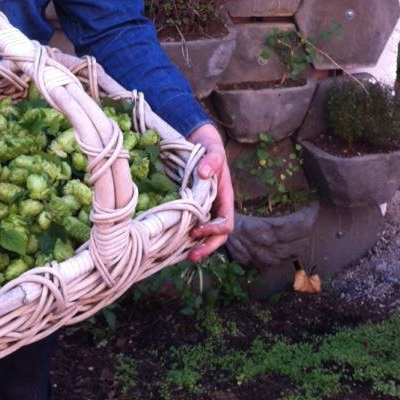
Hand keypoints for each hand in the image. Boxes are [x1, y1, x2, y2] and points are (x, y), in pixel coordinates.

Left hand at [186, 123, 233, 262]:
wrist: (199, 142)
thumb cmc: (209, 147)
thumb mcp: (213, 150)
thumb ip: (212, 160)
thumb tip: (205, 174)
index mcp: (225, 197)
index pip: (226, 223)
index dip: (214, 230)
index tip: (197, 230)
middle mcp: (216, 206)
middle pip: (217, 235)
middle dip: (206, 247)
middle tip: (191, 257)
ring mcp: (204, 208)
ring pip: (205, 234)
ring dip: (196, 246)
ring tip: (182, 256)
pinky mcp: (192, 206)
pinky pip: (192, 225)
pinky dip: (185, 236)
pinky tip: (174, 241)